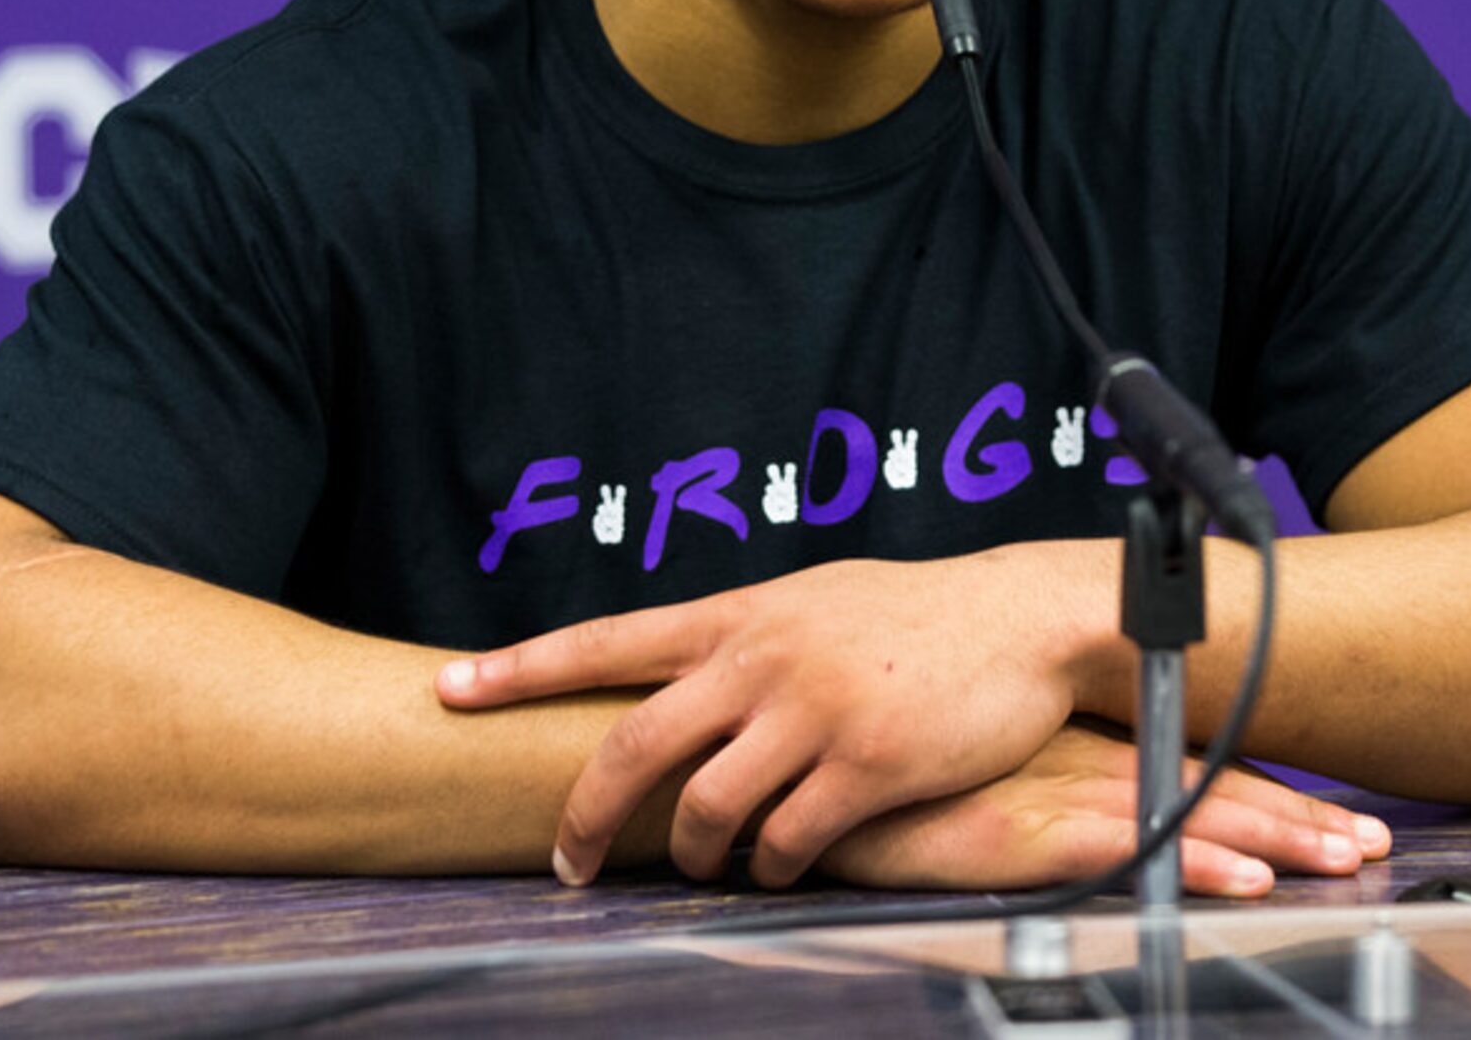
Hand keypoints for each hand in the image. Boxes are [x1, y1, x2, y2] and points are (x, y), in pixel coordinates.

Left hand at [437, 553, 1097, 886]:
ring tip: (710, 867)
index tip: (448, 688)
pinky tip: (780, 869)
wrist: (1021, 618)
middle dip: (585, 815)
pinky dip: (771, 869)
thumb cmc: (915, 615)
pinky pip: (788, 842)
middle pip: (634, 744)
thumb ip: (744, 639)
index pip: (607, 639)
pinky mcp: (867, 764)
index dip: (521, 667)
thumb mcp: (813, 602)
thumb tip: (685, 674)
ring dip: (697, 855)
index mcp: (740, 615)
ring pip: (709, 809)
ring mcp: (812, 712)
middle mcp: (761, 658)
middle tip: (567, 863)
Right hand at [820, 723, 1392, 895]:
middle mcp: (1075, 760)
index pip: (1192, 767)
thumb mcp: (978, 762)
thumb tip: (1094, 792)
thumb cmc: (886, 768)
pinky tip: (1240, 877)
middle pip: (1209, 787)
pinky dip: (1187, 859)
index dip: (1271, 792)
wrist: (802, 759)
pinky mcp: (1016, 835)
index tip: (1343, 814)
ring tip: (1340, 859)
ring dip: (1269, 837)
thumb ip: (1037, 772)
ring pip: (1184, 815)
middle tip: (1375, 841)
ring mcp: (1051, 794)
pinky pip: (1121, 851)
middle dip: (1299, 817)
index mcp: (1072, 743)